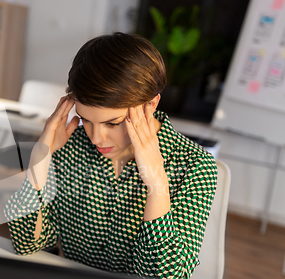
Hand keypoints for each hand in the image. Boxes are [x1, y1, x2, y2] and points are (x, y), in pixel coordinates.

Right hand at [38, 96, 79, 153]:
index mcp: (59, 119)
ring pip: (61, 107)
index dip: (72, 101)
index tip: (78, 95)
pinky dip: (62, 107)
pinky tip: (67, 101)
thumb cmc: (54, 142)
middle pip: (63, 105)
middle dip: (69, 98)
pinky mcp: (51, 123)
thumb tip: (77, 117)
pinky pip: (58, 113)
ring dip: (67, 100)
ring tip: (73, 93)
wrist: (46, 150)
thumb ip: (72, 125)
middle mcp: (55, 118)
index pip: (66, 108)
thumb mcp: (67, 133)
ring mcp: (52, 119)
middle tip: (76, 90)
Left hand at [126, 103, 169, 220]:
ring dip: (134, 112)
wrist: (158, 179)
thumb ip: (148, 143)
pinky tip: (126, 119)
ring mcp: (146, 143)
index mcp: (153, 137)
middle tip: (137, 92)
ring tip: (129, 101)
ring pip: (139, 125)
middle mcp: (151, 138)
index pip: (149, 118)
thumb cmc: (153, 167)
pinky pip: (134, 136)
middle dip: (140, 104)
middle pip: (144, 118)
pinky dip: (130, 127)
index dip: (148, 106)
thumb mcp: (152, 151)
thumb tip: (145, 138)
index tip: (145, 95)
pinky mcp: (140, 150)